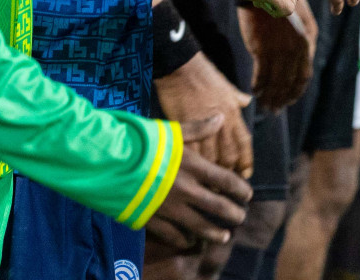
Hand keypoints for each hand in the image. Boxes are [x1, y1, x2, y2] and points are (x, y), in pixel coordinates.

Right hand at [145, 116, 250, 250]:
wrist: (111, 160)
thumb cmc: (142, 142)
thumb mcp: (171, 131)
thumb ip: (198, 129)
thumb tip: (221, 118)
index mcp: (193, 167)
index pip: (226, 181)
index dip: (240, 189)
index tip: (247, 195)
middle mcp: (185, 190)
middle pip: (217, 207)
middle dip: (233, 213)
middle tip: (241, 217)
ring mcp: (169, 207)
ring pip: (199, 226)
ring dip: (214, 232)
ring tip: (223, 236)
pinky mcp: (152, 219)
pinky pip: (172, 235)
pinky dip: (184, 239)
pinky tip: (189, 241)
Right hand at [155, 53, 253, 177]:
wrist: (181, 68)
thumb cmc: (205, 74)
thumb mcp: (227, 85)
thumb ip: (237, 98)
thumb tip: (247, 100)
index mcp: (233, 114)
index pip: (244, 144)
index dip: (246, 161)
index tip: (246, 175)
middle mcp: (222, 123)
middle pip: (229, 156)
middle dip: (229, 174)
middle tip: (228, 187)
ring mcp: (203, 127)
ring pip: (211, 159)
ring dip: (213, 175)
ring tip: (212, 189)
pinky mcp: (185, 129)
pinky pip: (193, 154)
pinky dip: (195, 168)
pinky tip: (194, 177)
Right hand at [239, 0, 316, 111]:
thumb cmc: (281, 4)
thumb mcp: (301, 21)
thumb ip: (304, 43)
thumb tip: (303, 62)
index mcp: (307, 42)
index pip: (304, 76)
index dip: (296, 91)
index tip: (289, 100)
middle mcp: (296, 49)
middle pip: (290, 83)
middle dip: (282, 99)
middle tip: (274, 110)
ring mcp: (280, 50)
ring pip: (276, 82)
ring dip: (270, 96)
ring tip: (264, 105)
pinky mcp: (262, 49)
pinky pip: (261, 75)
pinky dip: (258, 86)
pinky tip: (254, 91)